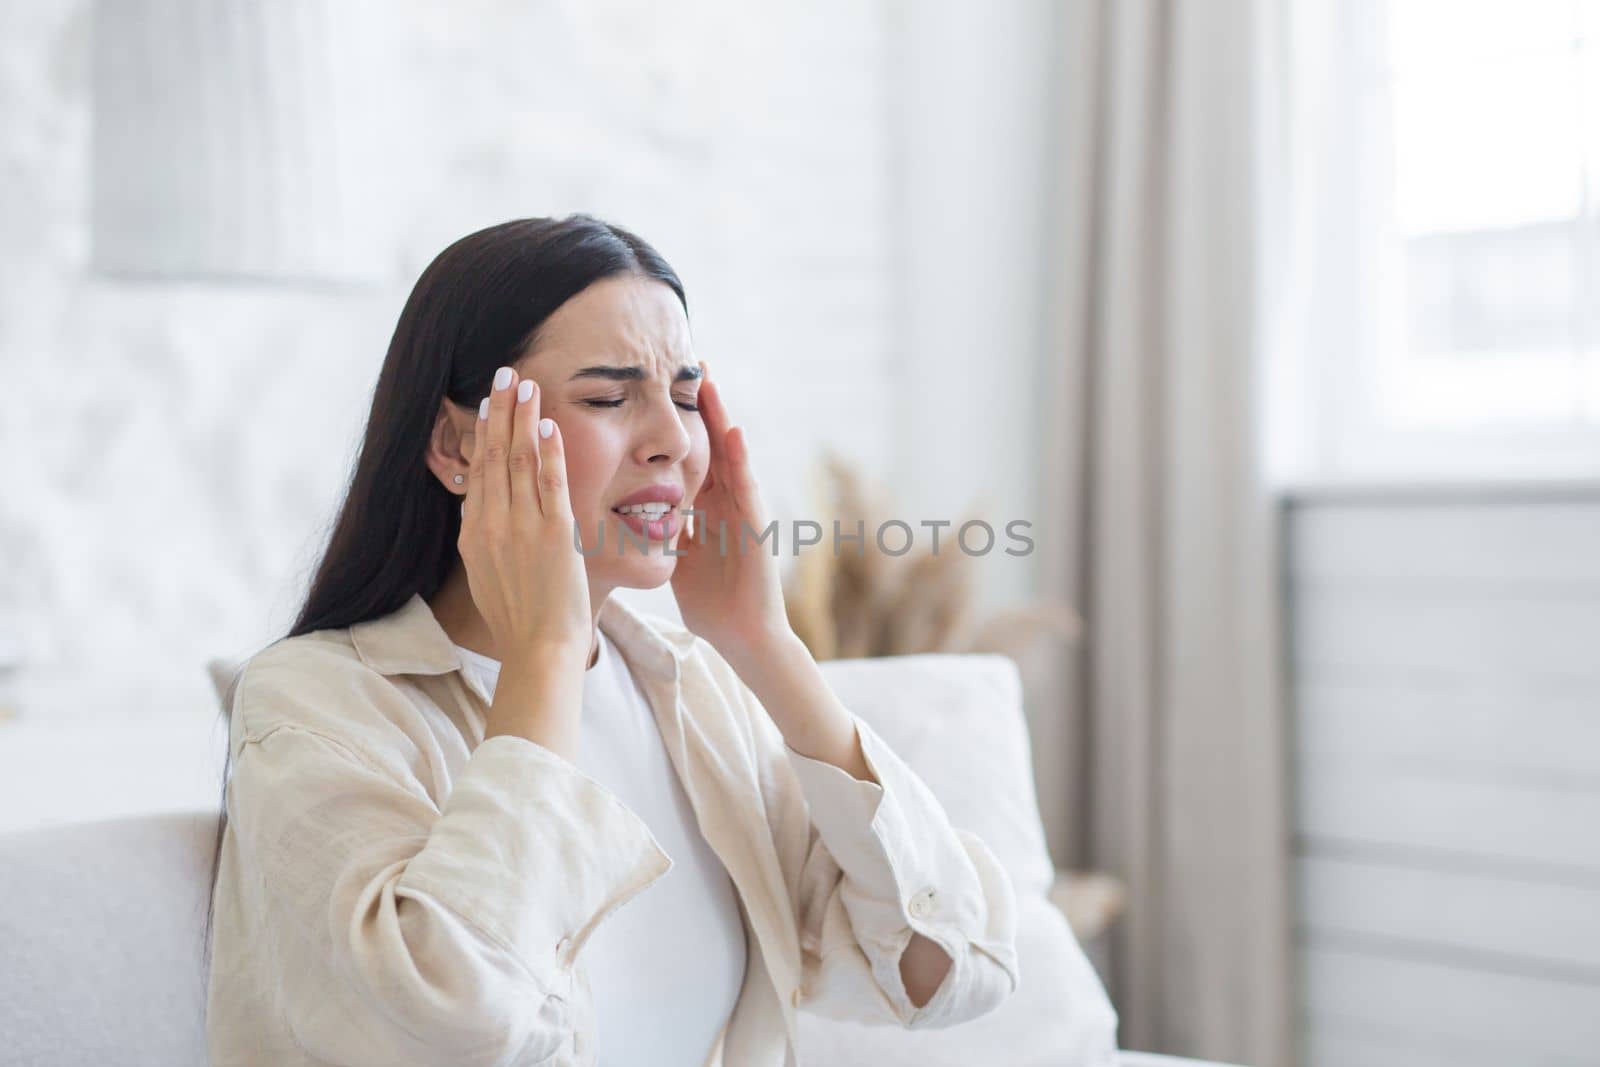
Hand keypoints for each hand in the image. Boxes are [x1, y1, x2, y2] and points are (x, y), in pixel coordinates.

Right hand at [459, 365, 590, 666]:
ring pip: (519, 459)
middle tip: (505, 372)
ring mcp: (520, 527)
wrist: (538, 648)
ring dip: (522, 417)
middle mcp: (491, 524)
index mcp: (473, 534)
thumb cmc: (519, 620)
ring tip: (526, 384)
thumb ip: (485, 539)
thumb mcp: (487, 575)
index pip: (478, 471)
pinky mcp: (552, 533)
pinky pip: (549, 481)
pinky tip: (549, 423)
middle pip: (494, 455)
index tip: (487, 404)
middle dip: (499, 410)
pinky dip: (548, 450)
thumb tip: (485, 512)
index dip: (483, 433)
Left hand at [671, 362, 792, 666]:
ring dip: (720, 416)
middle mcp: (723, 502)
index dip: (671, 424)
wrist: (742, 636)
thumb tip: (623, 516)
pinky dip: (739, 457)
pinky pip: (746, 485)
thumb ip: (658, 532)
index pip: (684, 456)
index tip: (653, 388)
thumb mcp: (675, 557)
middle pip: (706, 442)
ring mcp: (742, 510)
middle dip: (697, 405)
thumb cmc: (711, 602)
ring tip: (708, 378)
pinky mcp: (755, 525)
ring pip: (728, 453)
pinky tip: (731, 430)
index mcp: (703, 508)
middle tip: (685, 361)